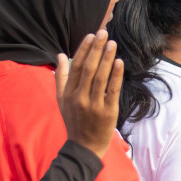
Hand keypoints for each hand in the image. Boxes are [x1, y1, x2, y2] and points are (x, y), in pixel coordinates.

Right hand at [55, 32, 122, 155]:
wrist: (84, 147)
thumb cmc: (74, 121)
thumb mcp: (62, 100)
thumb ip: (61, 77)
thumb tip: (61, 55)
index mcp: (69, 93)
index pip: (76, 66)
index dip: (84, 50)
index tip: (91, 36)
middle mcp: (80, 97)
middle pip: (89, 68)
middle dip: (96, 49)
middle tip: (104, 33)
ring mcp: (94, 105)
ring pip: (100, 77)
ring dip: (107, 59)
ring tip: (112, 43)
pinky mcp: (108, 112)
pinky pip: (112, 91)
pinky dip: (116, 76)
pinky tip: (119, 62)